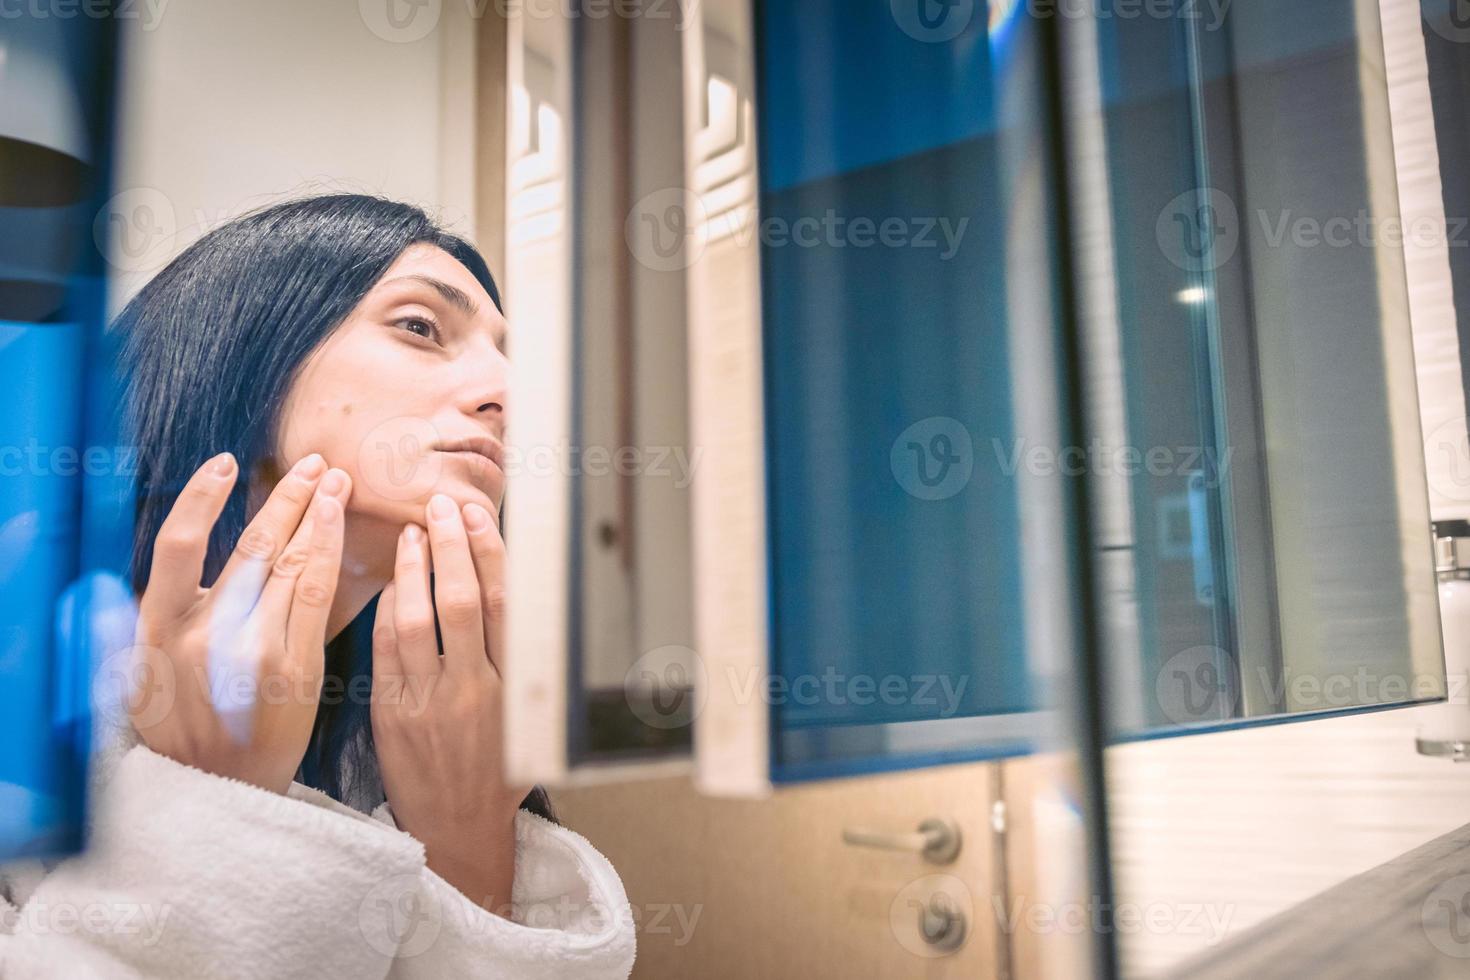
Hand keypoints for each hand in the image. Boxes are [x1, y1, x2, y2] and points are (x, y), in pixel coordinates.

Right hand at [128, 451, 351, 794]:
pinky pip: (318, 598)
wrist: (214, 787)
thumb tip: (196, 546)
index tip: (226, 463)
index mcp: (158, 627)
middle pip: (253, 546)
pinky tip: (340, 531)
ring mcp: (254, 651)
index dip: (203, 497)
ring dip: (318, 517)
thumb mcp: (151, 663)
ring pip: (293, 565)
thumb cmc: (183, 718)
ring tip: (335, 483)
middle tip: (313, 463)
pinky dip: (332, 556)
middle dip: (286, 497)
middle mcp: (205, 634)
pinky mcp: (296, 668)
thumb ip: (172, 609)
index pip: (177, 543)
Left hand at [370, 492, 532, 912]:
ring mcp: (429, 703)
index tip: (480, 517)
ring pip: (418, 621)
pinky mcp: (392, 716)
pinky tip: (389, 585)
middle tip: (441, 506)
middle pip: (464, 602)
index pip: (506, 605)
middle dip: (451, 546)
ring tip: (412, 534)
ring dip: (414, 570)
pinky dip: (386, 612)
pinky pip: (385, 652)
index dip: (491, 554)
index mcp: (515, 687)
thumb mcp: (530, 716)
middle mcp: (475, 691)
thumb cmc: (499, 769)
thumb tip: (515, 591)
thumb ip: (521, 661)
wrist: (458, 829)